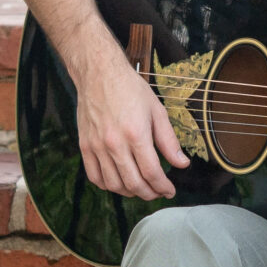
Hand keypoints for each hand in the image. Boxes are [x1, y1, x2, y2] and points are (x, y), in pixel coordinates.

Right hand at [76, 57, 189, 198]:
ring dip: (130, 192)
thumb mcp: (157, 111)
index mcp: (136, 134)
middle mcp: (115, 144)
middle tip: (158, 192)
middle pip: (134, 183)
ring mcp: (97, 146)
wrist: (99, 73)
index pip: (152, 172)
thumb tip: (182, 164)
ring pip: (114, 184)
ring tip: (140, 188)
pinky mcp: (85, 146)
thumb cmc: (130, 89)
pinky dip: (108, 185)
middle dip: (150, 193)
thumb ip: (169, 141)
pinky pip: (94, 176)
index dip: (163, 187)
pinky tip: (119, 182)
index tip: (170, 190)